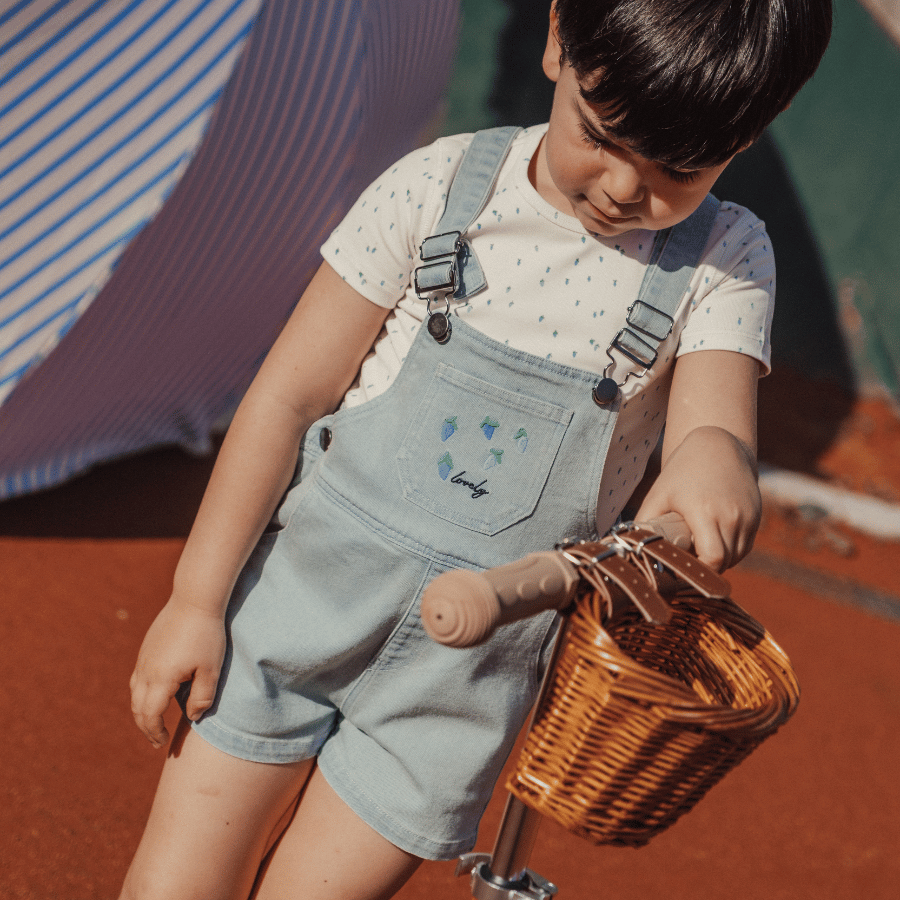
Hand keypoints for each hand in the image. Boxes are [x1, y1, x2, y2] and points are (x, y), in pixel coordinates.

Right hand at [129, 598, 225, 747]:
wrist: (194, 600)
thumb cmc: (206, 635)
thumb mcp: (211, 669)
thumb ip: (202, 697)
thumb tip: (192, 717)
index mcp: (160, 679)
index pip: (150, 716)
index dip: (154, 732)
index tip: (162, 743)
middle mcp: (146, 671)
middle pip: (137, 708)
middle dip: (145, 727)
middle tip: (156, 739)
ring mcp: (143, 658)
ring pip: (134, 692)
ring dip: (141, 711)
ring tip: (153, 721)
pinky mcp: (146, 648)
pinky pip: (137, 677)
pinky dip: (141, 693)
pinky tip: (154, 694)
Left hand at [636, 425, 760, 571]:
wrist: (718, 446)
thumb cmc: (682, 472)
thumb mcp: (658, 495)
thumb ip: (644, 523)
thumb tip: (630, 548)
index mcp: (705, 512)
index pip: (712, 559)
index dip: (699, 570)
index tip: (684, 567)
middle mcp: (731, 516)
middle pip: (724, 562)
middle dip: (706, 568)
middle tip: (687, 561)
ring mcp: (747, 517)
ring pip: (736, 557)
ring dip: (720, 561)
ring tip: (699, 549)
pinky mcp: (756, 516)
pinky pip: (745, 546)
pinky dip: (731, 550)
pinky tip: (714, 541)